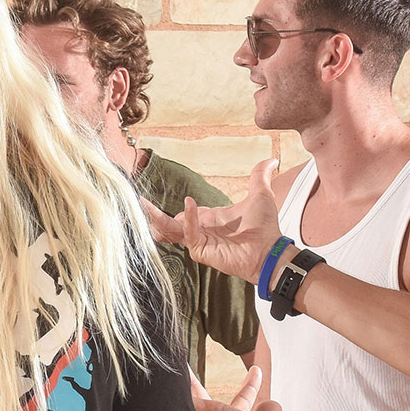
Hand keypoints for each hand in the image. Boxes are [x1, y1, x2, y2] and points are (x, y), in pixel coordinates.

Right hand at [147, 158, 283, 281]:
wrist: (270, 249)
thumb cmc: (265, 228)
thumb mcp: (260, 195)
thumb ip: (259, 176)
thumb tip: (271, 160)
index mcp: (209, 220)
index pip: (184, 214)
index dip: (174, 207)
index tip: (154, 199)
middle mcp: (201, 231)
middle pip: (170, 224)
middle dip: (154, 214)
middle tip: (139, 201)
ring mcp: (200, 242)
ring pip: (172, 230)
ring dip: (157, 218)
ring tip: (143, 206)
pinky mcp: (202, 251)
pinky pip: (189, 233)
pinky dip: (188, 218)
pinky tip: (189, 204)